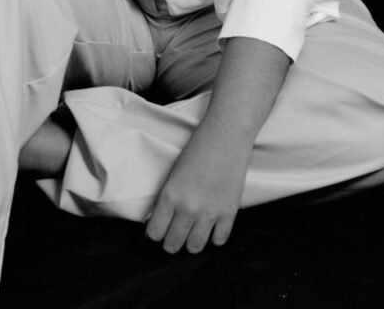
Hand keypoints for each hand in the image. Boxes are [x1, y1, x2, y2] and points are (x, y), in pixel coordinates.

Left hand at [144, 126, 249, 253]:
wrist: (224, 138)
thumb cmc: (196, 150)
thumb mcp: (173, 174)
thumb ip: (166, 199)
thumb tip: (159, 221)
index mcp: (169, 196)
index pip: (155, 233)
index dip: (155, 234)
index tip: (158, 232)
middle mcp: (187, 209)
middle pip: (173, 244)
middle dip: (171, 242)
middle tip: (173, 236)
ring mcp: (209, 214)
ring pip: (195, 247)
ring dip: (191, 243)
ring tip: (192, 235)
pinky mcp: (229, 214)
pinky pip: (219, 240)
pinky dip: (214, 236)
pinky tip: (212, 227)